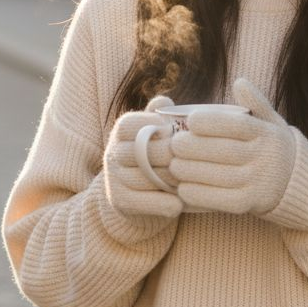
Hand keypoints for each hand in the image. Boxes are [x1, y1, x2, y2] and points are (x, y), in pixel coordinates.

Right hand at [103, 95, 183, 218]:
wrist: (136, 193)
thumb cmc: (155, 153)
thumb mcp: (156, 131)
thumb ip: (160, 115)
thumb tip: (164, 101)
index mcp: (122, 130)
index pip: (132, 124)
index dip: (154, 126)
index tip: (175, 132)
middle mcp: (113, 152)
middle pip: (142, 151)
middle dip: (170, 155)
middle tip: (194, 158)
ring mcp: (113, 177)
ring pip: (143, 178)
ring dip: (170, 181)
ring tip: (192, 182)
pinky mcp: (118, 200)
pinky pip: (141, 201)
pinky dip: (162, 203)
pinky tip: (179, 205)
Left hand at [168, 78, 296, 215]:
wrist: (300, 183)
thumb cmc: (275, 146)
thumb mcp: (272, 121)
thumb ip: (256, 102)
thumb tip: (239, 81)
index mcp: (266, 133)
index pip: (236, 125)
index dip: (211, 122)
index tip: (190, 120)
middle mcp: (264, 156)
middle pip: (223, 151)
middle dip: (193, 147)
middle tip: (174, 145)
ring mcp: (258, 181)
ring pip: (218, 176)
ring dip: (191, 171)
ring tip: (173, 165)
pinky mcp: (251, 203)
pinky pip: (221, 200)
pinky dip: (199, 194)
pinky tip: (183, 188)